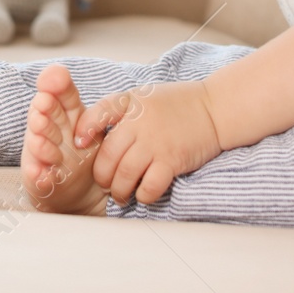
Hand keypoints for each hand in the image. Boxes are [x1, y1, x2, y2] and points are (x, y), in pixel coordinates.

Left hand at [73, 80, 222, 205]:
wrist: (214, 109)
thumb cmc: (176, 104)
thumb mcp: (144, 97)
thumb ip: (121, 112)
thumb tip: (92, 133)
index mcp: (131, 102)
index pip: (99, 112)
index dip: (85, 129)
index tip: (79, 143)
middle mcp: (140, 122)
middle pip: (108, 155)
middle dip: (102, 175)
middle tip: (105, 183)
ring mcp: (156, 142)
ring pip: (124, 174)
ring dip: (119, 191)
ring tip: (121, 195)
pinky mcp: (172, 160)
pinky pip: (149, 186)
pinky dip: (143, 195)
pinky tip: (143, 194)